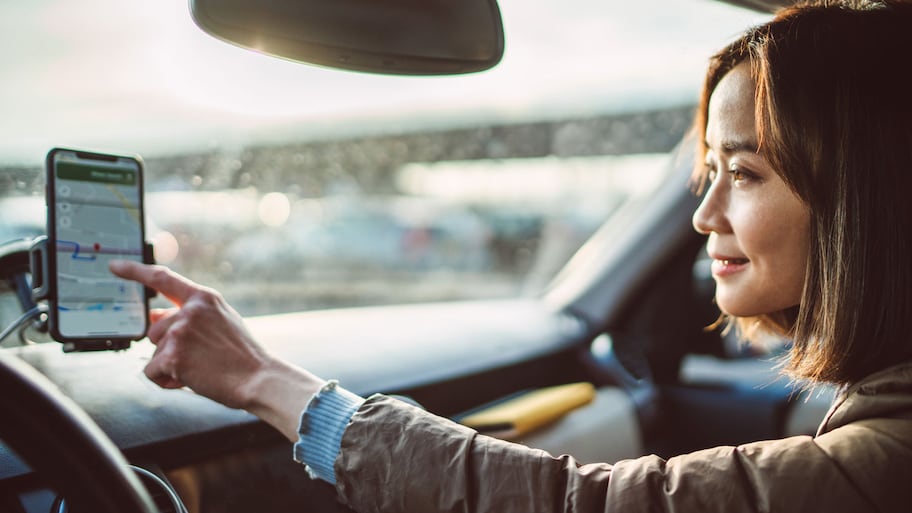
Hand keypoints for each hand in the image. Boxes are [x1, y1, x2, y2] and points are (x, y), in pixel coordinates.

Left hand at [109, 261, 322, 440]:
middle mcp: (190, 310)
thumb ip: (190, 315)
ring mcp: (181, 332)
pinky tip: (191, 380)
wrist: (259, 378)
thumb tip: (154, 317)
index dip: (134, 271)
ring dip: (169, 365)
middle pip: (154, 330)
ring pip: (153, 352)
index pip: (162, 277)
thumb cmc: (242, 355)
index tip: (115, 266)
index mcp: (204, 298)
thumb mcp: (221, 323)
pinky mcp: (173, 355)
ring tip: (200, 369)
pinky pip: (152, 371)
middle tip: (199, 358)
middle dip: (167, 348)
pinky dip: (166, 381)